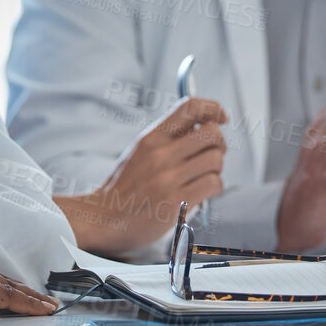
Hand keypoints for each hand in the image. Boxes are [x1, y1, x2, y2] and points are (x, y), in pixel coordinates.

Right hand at [59, 97, 228, 253]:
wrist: (104, 218)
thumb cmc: (126, 187)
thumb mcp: (140, 151)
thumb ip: (168, 138)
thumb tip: (206, 125)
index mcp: (151, 137)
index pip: (190, 107)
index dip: (213, 108)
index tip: (222, 118)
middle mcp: (160, 154)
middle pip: (212, 133)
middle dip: (220, 144)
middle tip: (212, 155)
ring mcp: (167, 178)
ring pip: (216, 160)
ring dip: (216, 169)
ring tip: (202, 177)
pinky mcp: (175, 201)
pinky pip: (213, 184)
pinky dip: (214, 187)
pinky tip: (201, 193)